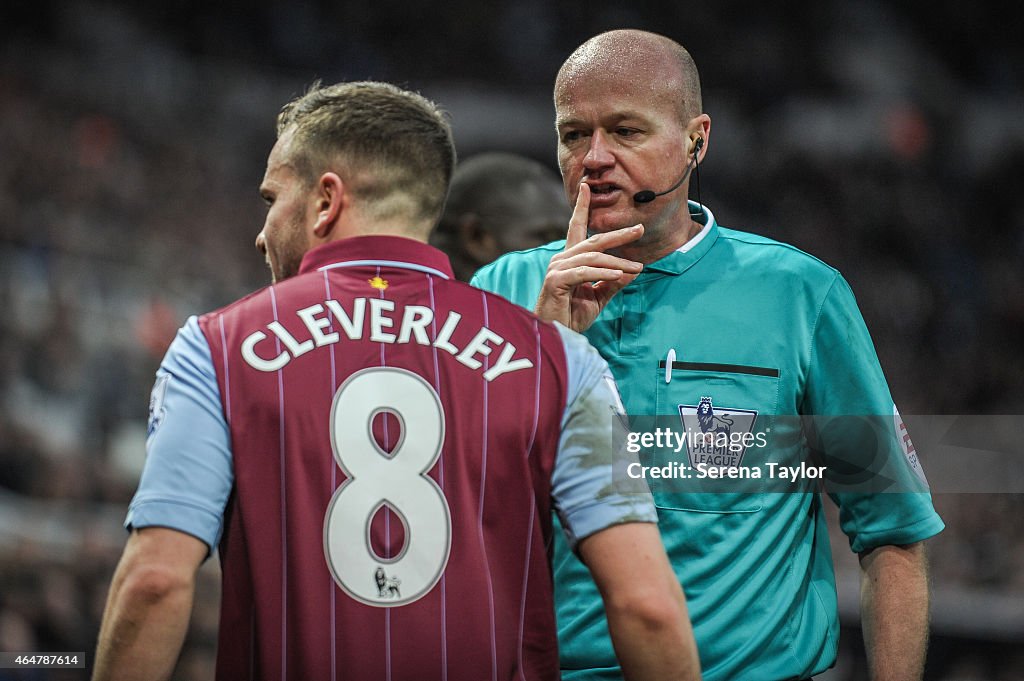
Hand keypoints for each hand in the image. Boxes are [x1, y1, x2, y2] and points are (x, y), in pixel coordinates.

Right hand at [534, 184, 644, 331]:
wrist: (556, 334)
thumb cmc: (571, 316)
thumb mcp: (598, 297)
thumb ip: (613, 282)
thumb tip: (634, 269)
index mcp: (569, 260)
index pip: (576, 228)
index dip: (582, 207)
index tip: (587, 187)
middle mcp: (561, 259)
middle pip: (593, 241)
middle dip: (618, 235)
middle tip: (640, 229)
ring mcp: (557, 268)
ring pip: (593, 258)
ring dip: (618, 263)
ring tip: (638, 268)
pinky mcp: (555, 281)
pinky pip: (585, 273)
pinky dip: (604, 273)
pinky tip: (620, 276)